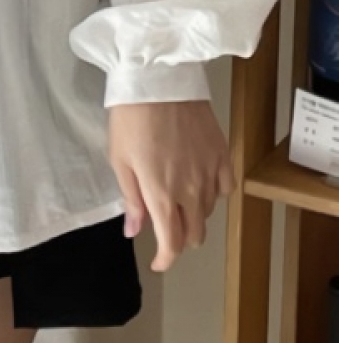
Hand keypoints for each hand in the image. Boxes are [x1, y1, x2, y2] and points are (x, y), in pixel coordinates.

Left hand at [108, 100, 234, 271]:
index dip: (166, 258)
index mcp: (162, 195)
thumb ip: (131, 199)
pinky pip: (225, 187)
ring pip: (209, 211)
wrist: (157, 80)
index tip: (158, 261)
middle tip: (166, 229)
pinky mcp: (222, 154)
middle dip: (180, 239)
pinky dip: (213, 193)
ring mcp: (210, 172)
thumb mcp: (119, 159)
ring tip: (178, 201)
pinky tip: (200, 183)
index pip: (172, 243)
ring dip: (195, 215)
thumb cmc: (130, 118)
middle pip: (195, 233)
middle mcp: (191, 190)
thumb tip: (134, 231)